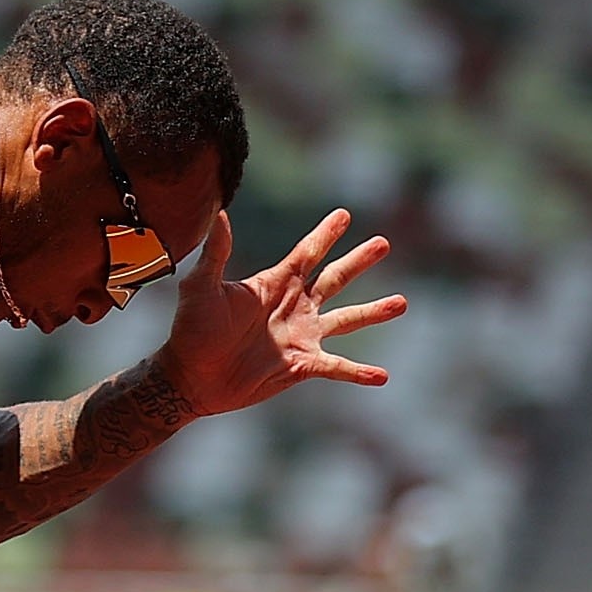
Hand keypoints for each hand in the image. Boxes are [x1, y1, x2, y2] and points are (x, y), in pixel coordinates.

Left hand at [156, 208, 407, 417]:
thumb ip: (216, 253)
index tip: (344, 214)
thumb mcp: (201, 288)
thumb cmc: (191, 330)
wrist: (189, 377)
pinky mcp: (301, 365)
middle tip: (383, 243)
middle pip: (334, 279)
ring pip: (346, 319)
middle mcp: (293, 307)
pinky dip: (358, 372)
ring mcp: (300, 336)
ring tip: (402, 303)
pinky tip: (381, 376)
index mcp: (274, 285)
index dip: (325, 234)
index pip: (307, 253)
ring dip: (373, 311)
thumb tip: (219, 213)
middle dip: (358, 262)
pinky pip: (337, 367)